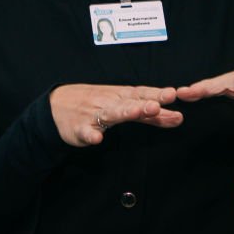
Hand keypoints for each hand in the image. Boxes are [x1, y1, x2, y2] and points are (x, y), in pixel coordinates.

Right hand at [50, 84, 184, 146]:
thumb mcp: (124, 105)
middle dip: (144, 103)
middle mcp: (109, 103)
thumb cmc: (97, 104)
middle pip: (129, 102)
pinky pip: (86, 132)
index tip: (172, 94)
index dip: (156, 94)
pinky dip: (91, 135)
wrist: (56, 105)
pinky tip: (97, 139)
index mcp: (121, 96)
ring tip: (136, 112)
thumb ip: (151, 116)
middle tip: (157, 105)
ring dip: (123, 112)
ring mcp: (94, 115)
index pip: (141, 94)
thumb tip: (178, 117)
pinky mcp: (79, 128)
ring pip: (110, 113)